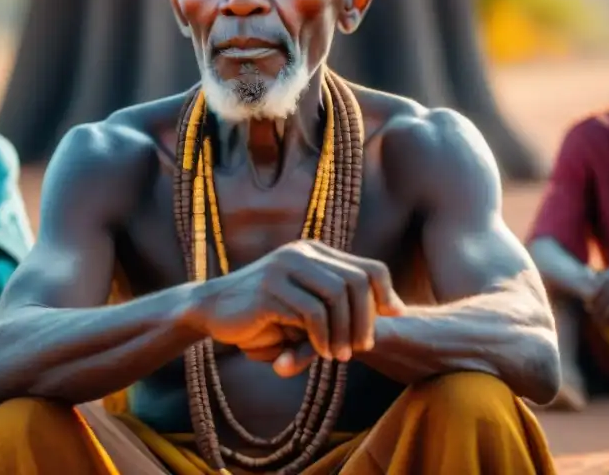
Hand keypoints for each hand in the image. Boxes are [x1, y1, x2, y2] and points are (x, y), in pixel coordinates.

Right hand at [191, 240, 405, 375]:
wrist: (212, 310)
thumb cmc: (264, 313)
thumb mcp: (306, 307)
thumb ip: (341, 306)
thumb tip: (396, 310)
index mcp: (315, 252)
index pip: (369, 268)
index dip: (386, 294)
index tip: (393, 319)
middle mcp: (303, 253)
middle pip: (357, 282)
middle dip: (366, 319)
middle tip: (361, 347)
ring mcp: (285, 267)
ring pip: (337, 295)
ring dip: (345, 331)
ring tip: (341, 355)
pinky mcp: (269, 288)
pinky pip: (311, 312)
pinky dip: (322, 337)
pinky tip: (322, 352)